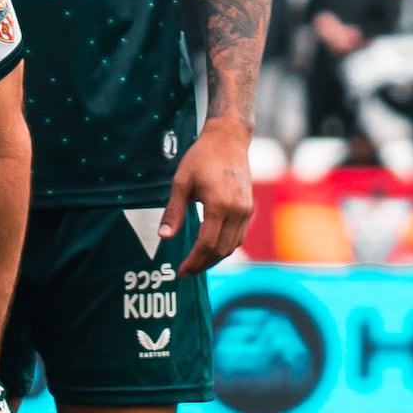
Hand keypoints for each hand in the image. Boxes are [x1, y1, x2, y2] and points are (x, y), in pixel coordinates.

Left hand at [169, 113, 257, 274]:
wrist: (229, 140)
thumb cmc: (201, 158)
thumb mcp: (181, 182)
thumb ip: (173, 212)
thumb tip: (164, 236)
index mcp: (219, 205)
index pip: (207, 244)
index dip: (194, 261)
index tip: (180, 271)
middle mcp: (237, 211)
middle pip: (221, 249)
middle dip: (203, 264)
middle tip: (185, 271)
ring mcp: (246, 210)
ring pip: (232, 245)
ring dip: (214, 258)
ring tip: (195, 263)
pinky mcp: (249, 208)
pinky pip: (239, 236)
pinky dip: (225, 246)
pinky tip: (210, 248)